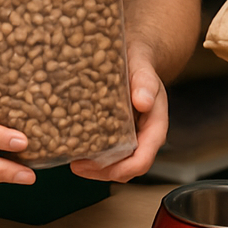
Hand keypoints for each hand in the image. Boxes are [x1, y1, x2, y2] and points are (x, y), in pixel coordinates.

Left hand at [71, 43, 166, 181]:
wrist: (135, 55)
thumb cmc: (140, 62)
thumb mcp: (143, 68)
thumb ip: (145, 82)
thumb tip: (143, 101)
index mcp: (155, 126)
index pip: (142, 160)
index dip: (122, 169)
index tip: (98, 166)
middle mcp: (144, 136)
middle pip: (126, 169)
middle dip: (102, 172)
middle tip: (77, 166)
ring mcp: (130, 137)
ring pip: (115, 165)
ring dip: (95, 169)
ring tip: (72, 161)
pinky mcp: (116, 133)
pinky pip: (107, 152)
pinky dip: (92, 155)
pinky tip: (75, 148)